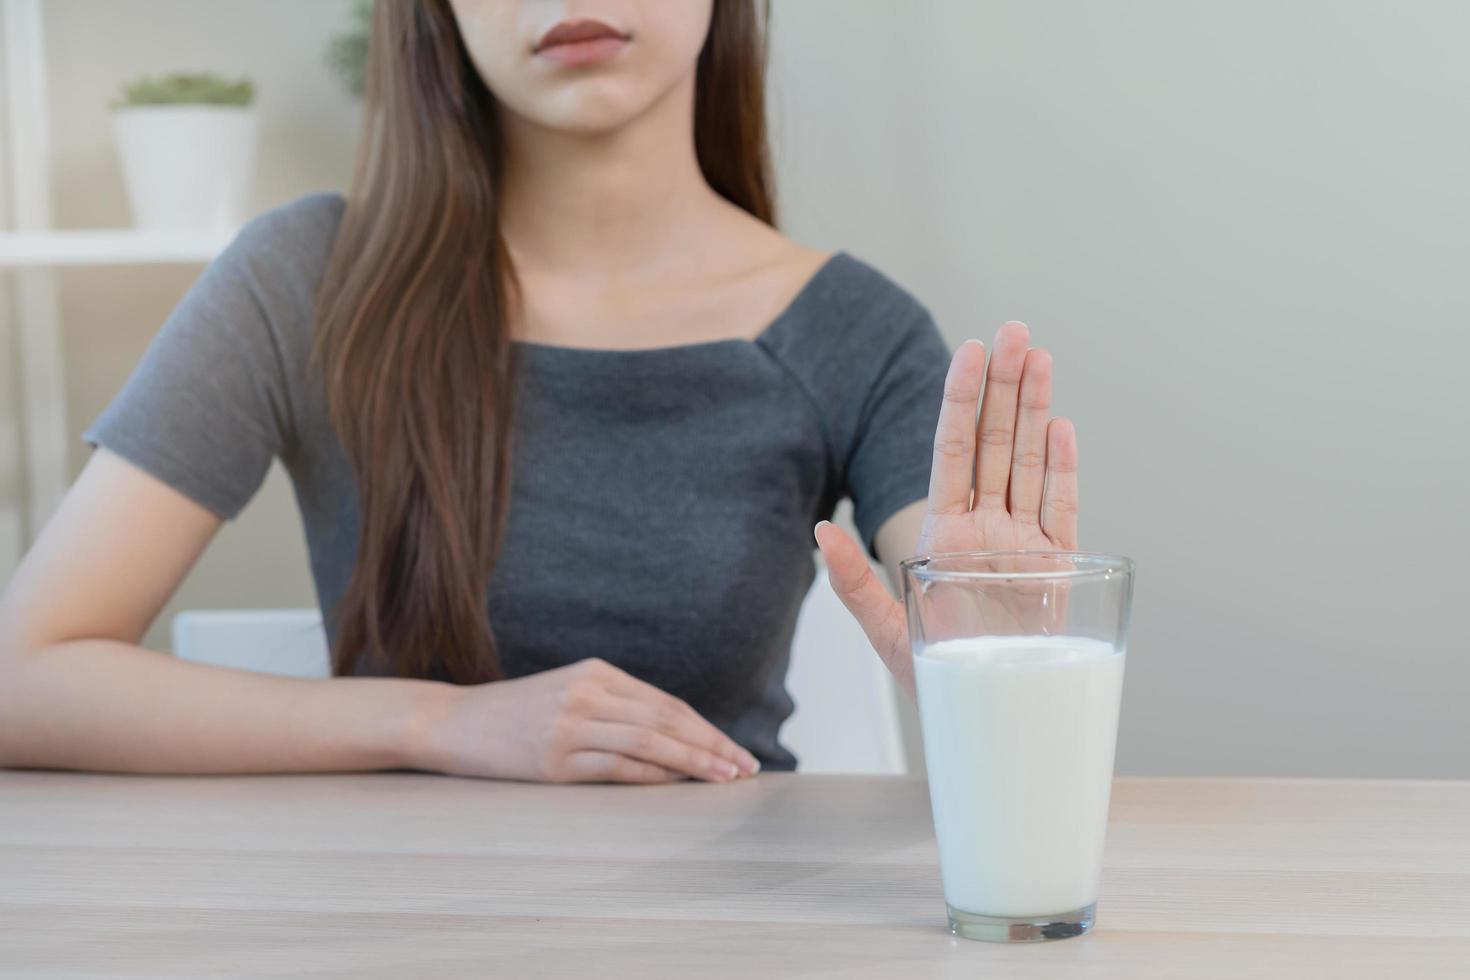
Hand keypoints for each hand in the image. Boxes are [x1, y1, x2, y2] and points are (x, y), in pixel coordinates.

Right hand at [408, 657, 761, 783]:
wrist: (453, 723)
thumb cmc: (516, 715)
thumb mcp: (568, 694)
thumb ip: (616, 709)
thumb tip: (676, 742)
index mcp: (596, 673)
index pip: (666, 704)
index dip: (706, 729)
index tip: (735, 751)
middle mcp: (587, 693)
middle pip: (666, 720)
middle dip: (712, 745)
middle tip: (745, 768)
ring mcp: (570, 725)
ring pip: (649, 742)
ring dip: (693, 762)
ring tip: (724, 779)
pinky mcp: (554, 758)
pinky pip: (617, 768)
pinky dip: (653, 776)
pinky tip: (679, 785)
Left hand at [815, 321, 1080, 695]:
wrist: (990, 720)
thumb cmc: (935, 678)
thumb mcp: (888, 631)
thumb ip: (855, 583)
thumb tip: (820, 534)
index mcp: (943, 532)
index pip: (952, 451)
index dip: (960, 400)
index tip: (967, 350)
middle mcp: (985, 528)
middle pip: (997, 443)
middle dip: (1005, 386)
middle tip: (1015, 330)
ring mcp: (1024, 544)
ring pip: (1030, 463)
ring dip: (1036, 409)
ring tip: (1041, 356)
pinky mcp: (1058, 568)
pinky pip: (1061, 509)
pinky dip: (1063, 469)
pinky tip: (1060, 425)